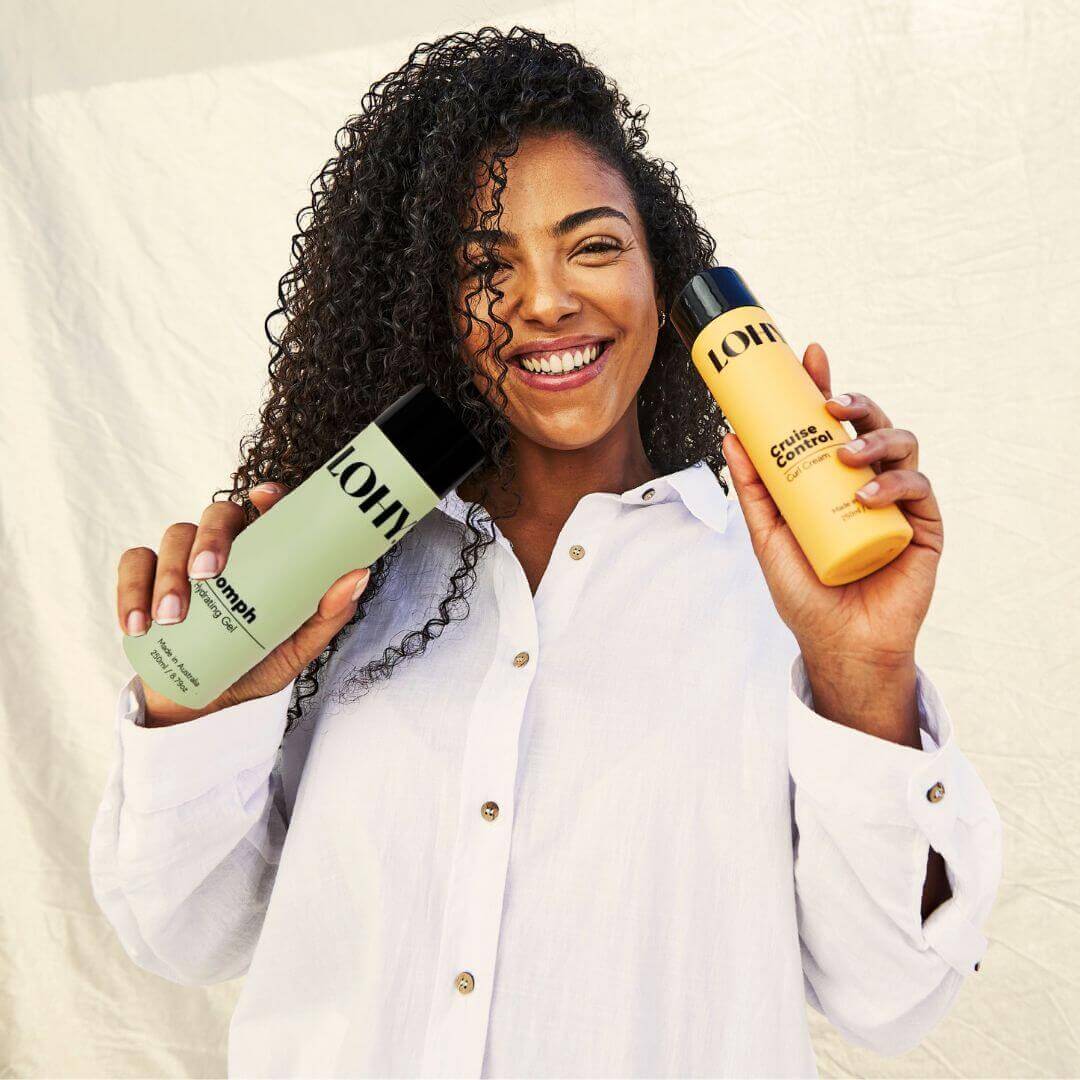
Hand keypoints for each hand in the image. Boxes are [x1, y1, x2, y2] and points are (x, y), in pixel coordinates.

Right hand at [116, 483, 371, 725]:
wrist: (202, 702)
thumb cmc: (254, 665)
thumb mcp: (296, 647)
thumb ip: (327, 615)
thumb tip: (357, 576)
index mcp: (261, 554)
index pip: (264, 510)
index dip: (266, 496)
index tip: (264, 498)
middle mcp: (223, 549)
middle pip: (215, 515)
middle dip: (209, 539)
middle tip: (208, 575)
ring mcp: (182, 562)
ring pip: (173, 538)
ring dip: (169, 574)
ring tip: (174, 617)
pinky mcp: (145, 582)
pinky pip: (133, 566)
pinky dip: (131, 592)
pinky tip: (139, 624)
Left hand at [721, 342, 942, 670]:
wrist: (838, 644)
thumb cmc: (804, 593)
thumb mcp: (768, 536)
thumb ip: (753, 490)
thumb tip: (730, 436)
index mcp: (832, 478)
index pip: (832, 422)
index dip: (825, 386)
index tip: (812, 354)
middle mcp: (868, 482)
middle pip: (871, 424)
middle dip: (855, 402)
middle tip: (831, 402)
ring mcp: (898, 502)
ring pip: (902, 445)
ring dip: (875, 440)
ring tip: (846, 456)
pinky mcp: (923, 527)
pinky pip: (919, 488)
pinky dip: (895, 484)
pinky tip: (866, 495)